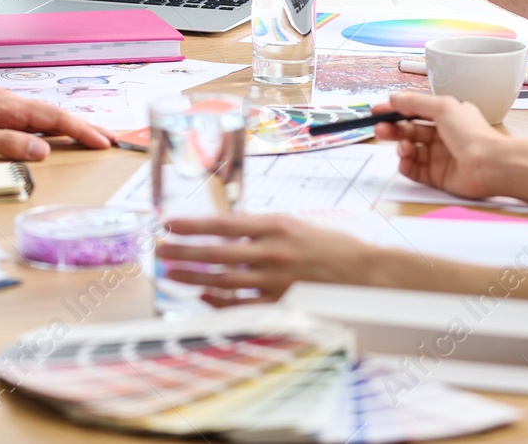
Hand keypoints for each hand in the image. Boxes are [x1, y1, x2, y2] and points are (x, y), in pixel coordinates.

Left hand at [0, 85, 113, 160]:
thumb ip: (8, 143)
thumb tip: (44, 150)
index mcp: (6, 105)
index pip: (52, 118)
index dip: (80, 130)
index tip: (102, 141)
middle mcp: (6, 102)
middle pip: (52, 115)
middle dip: (81, 126)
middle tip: (107, 139)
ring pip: (40, 116)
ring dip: (65, 126)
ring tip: (87, 136)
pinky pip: (26, 119)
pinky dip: (45, 126)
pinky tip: (49, 134)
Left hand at [157, 215, 369, 305]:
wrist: (367, 275)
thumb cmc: (332, 247)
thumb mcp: (296, 225)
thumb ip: (262, 228)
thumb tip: (226, 229)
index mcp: (275, 226)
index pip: (223, 224)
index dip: (193, 225)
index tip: (169, 223)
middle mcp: (272, 252)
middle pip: (215, 253)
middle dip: (183, 251)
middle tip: (160, 250)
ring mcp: (275, 281)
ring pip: (223, 280)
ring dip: (193, 277)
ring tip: (172, 273)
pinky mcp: (281, 304)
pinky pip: (240, 304)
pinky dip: (217, 300)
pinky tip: (201, 296)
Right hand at [373, 92, 502, 200]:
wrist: (489, 165)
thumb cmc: (473, 134)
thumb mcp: (443, 107)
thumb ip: (415, 102)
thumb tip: (394, 98)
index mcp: (446, 116)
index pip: (415, 111)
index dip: (395, 110)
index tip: (378, 110)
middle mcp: (442, 136)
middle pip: (409, 130)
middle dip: (393, 129)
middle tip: (380, 129)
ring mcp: (439, 157)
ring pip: (410, 150)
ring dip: (401, 147)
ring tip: (403, 147)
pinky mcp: (436, 176)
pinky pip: (413, 170)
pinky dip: (406, 165)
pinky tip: (406, 160)